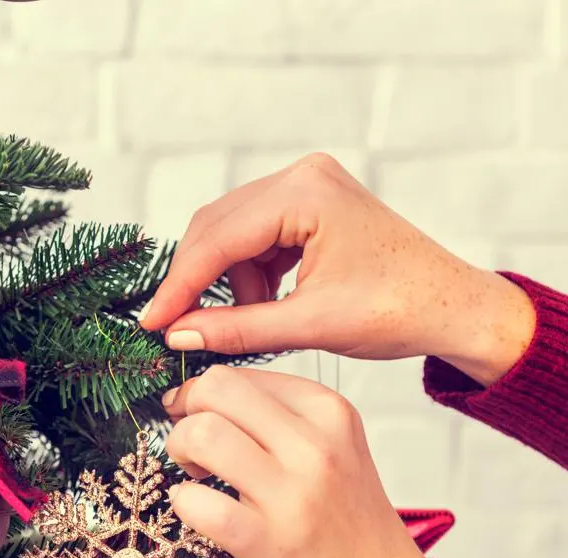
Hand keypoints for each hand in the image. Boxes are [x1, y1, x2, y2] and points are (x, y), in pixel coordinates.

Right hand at [140, 153, 534, 386]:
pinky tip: (267, 305)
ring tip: (253, 323)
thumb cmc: (398, 311)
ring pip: (233, 236)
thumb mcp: (310, 324)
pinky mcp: (309, 207)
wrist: (452, 306)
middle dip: (199, 282)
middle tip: (177, 328)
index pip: (217, 239)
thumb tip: (177, 335)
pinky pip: (256, 241)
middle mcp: (302, 177)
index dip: (179, 285)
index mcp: (305, 193)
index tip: (151, 323)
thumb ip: (238, 329)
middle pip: (217, 228)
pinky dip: (251, 277)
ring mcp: (306, 188)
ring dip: (230, 284)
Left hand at [164, 364, 423, 557]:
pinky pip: (197, 502)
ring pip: (202, 434)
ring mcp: (292, 493)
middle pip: (216, 389)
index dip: (202, 393)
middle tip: (189, 443)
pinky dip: (183, 502)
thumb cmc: (346, 524)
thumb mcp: (334, 450)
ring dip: (180, 451)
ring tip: (195, 475)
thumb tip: (205, 396)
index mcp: (329, 413)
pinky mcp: (267, 541)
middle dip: (184, 412)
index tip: (197, 415)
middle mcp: (315, 445)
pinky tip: (195, 509)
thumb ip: (279, 417)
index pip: (240, 374)